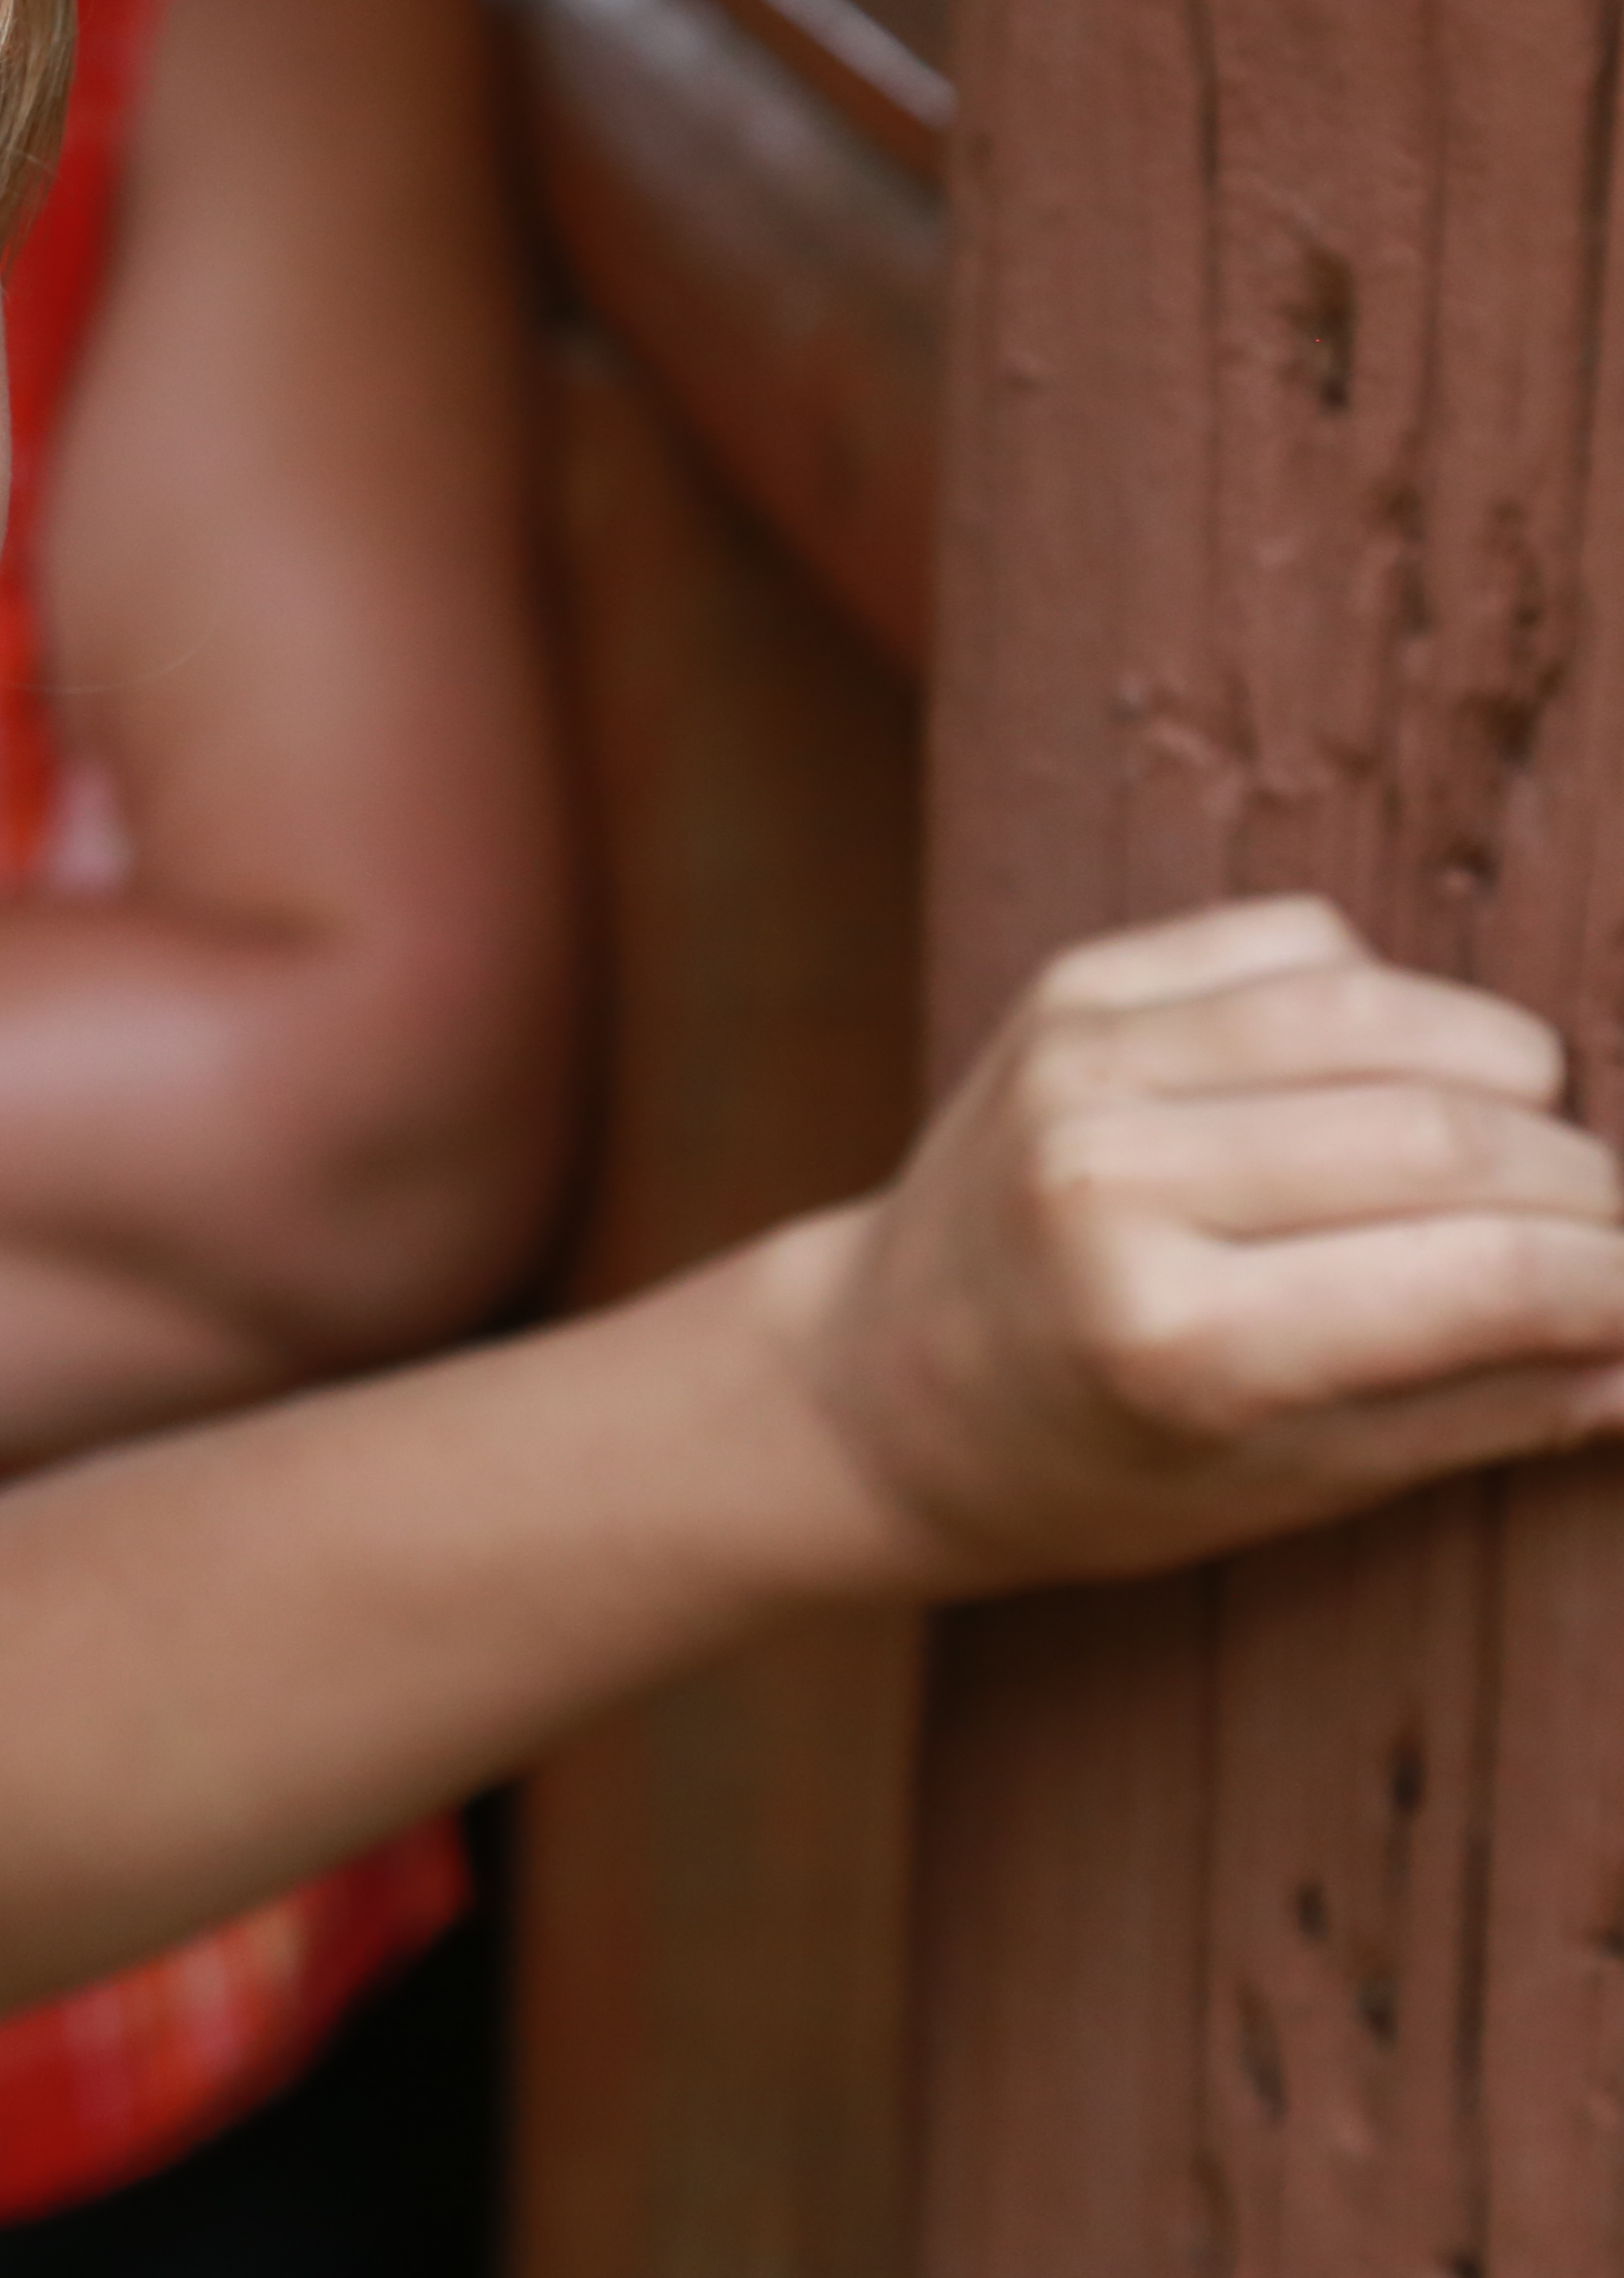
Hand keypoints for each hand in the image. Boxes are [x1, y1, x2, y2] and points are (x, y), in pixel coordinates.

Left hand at [805, 896, 1623, 1593]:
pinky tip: (1392, 1078)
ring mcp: (1083, 1065)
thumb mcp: (1294, 1486)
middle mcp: (1114, 1182)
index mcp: (1171, 1340)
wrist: (876, 1380)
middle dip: (1589, 1185)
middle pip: (1453, 1135)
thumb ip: (1492, 1405)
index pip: (1489, 1275)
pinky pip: (1301, 942)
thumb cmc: (1098, 1461)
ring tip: (1532, 1154)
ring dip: (1513, 1074)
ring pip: (1392, 1014)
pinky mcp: (1074, 987)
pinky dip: (1389, 1001)